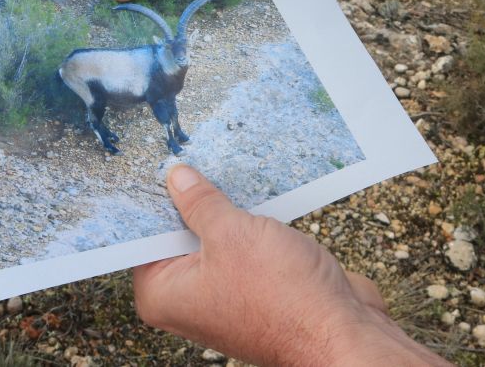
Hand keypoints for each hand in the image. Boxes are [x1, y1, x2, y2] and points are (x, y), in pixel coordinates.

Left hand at [133, 165, 449, 365]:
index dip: (150, 197)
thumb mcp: (232, 233)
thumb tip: (177, 177)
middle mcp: (187, 298)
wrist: (343, 332)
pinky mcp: (255, 285)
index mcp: (162, 294)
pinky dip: (250, 221)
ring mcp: (222, 292)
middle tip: (189, 152)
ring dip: (225, 206)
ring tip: (222, 164)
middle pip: (177, 232)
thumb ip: (200, 202)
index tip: (152, 161)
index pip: (141, 235)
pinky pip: (244, 243)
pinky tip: (253, 188)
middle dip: (189, 197)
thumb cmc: (283, 297)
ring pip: (214, 235)